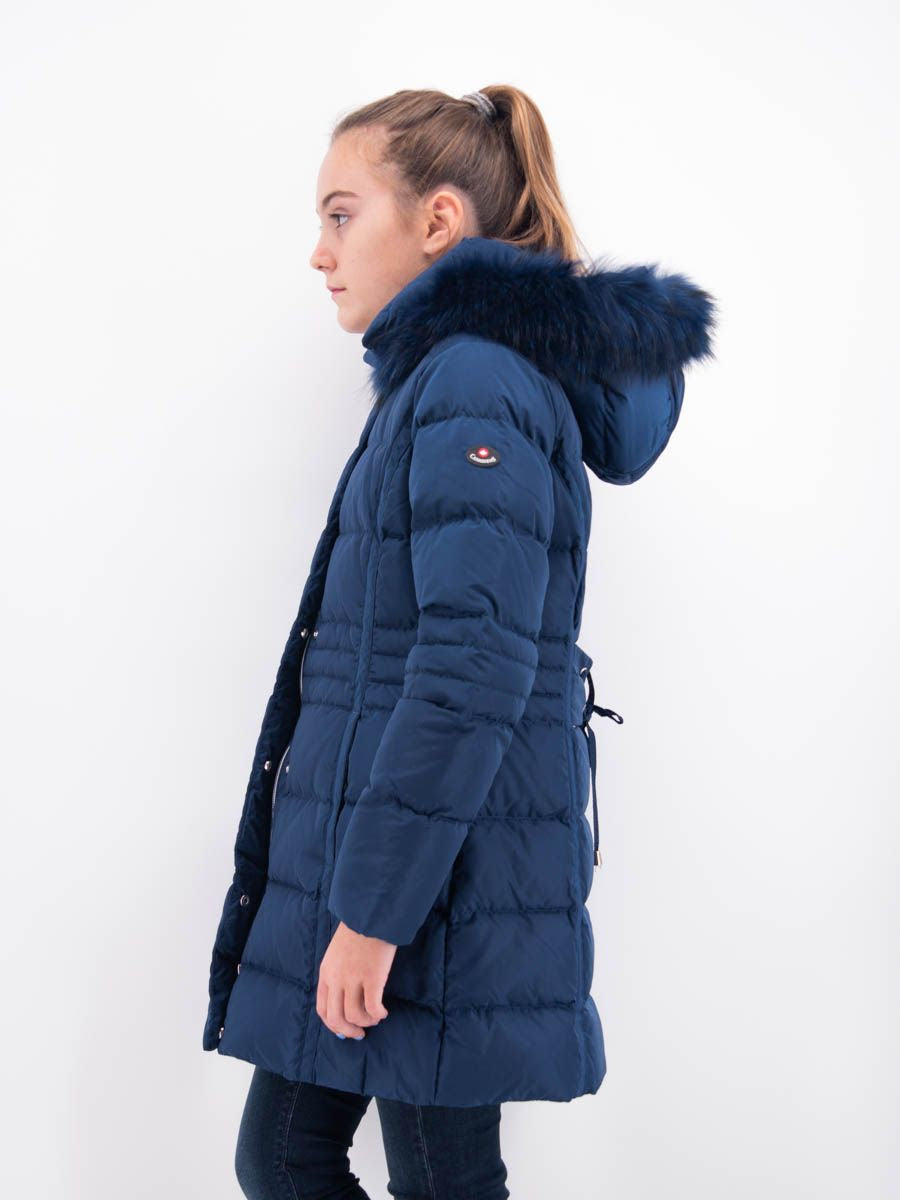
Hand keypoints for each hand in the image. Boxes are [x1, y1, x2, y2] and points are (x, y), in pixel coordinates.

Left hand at [316, 920, 394, 1038]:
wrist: (371, 914)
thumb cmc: (357, 931)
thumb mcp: (337, 953)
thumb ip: (337, 974)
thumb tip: (345, 999)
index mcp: (326, 973)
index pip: (323, 1010)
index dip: (334, 1025)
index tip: (345, 1030)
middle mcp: (336, 979)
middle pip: (336, 1018)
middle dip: (348, 1031)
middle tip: (360, 1033)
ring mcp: (353, 979)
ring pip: (354, 1015)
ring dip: (366, 1022)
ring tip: (375, 1018)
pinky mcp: (372, 978)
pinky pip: (372, 1007)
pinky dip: (378, 1014)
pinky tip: (383, 1012)